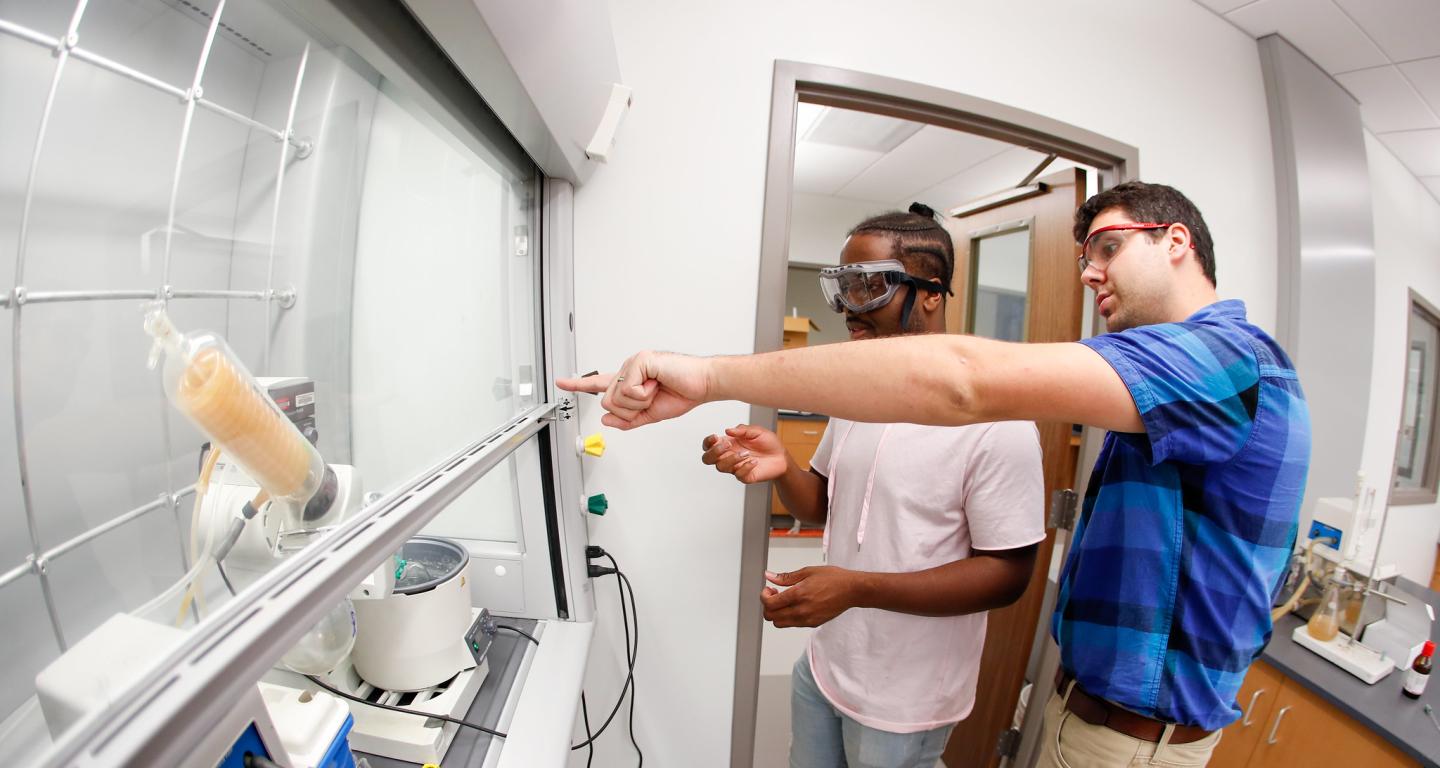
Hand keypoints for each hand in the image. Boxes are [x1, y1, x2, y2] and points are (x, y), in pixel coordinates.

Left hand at [555, 351, 712, 429]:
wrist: (704, 384)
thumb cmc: (683, 393)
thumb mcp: (651, 415)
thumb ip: (628, 420)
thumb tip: (605, 420)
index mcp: (630, 381)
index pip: (599, 384)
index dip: (578, 384)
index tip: (561, 382)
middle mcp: (628, 369)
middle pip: (607, 401)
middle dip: (630, 409)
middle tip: (651, 399)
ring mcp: (633, 363)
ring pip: (616, 398)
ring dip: (639, 402)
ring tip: (657, 390)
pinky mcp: (639, 360)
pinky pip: (628, 390)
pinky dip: (645, 394)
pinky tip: (658, 384)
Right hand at [701, 425, 786, 483]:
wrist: (782, 456)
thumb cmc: (768, 443)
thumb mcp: (757, 431)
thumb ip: (742, 430)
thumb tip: (728, 430)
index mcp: (729, 443)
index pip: (709, 445)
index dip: (708, 442)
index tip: (715, 437)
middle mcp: (729, 455)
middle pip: (708, 458)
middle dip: (714, 452)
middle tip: (726, 445)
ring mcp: (735, 466)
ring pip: (721, 467)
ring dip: (732, 458)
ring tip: (747, 453)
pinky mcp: (745, 476)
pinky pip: (738, 474)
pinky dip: (745, 467)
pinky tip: (754, 462)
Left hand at [760, 566, 861, 627]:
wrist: (852, 591)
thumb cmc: (834, 579)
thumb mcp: (808, 571)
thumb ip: (786, 577)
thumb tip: (769, 576)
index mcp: (798, 595)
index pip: (769, 604)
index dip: (764, 596)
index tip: (768, 589)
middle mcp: (801, 610)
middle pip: (771, 617)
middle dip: (767, 606)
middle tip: (774, 594)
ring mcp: (807, 620)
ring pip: (780, 624)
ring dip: (776, 613)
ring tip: (784, 600)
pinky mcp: (812, 624)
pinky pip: (792, 624)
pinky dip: (788, 616)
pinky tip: (795, 605)